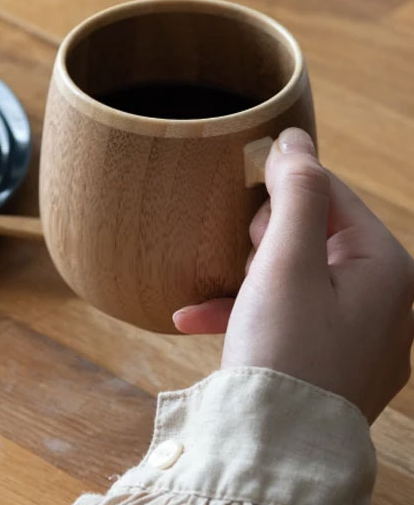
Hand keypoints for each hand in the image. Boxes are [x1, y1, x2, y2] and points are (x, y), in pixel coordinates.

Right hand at [173, 127, 413, 422]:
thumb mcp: (287, 260)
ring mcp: (359, 332)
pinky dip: (247, 310)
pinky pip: (288, 315)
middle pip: (315, 233)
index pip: (332, 194)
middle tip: (247, 256)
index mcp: (389, 267)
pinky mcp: (330, 357)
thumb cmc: (285, 347)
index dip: (284, 184)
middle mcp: (386, 298)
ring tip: (221, 286)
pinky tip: (193, 317)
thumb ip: (297, 192)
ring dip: (249, 274)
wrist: (274, 446)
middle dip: (267, 238)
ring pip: (296, 273)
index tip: (243, 180)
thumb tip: (297, 136)